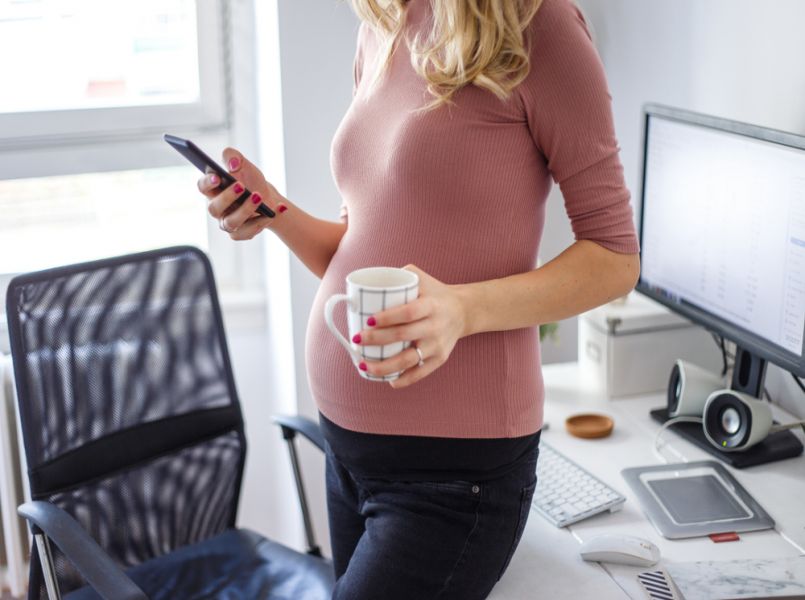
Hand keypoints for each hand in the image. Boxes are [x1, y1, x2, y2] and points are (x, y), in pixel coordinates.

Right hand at [196, 148, 287, 239]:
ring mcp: (227, 222)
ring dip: (246, 209)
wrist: (268, 198)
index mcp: (213, 189)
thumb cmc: (250, 181)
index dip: (207, 183)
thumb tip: (233, 163)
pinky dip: (262, 221)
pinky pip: (248, 231)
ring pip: (231, 221)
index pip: (203, 187)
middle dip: (228, 197)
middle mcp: (217, 208)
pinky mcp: (240, 233)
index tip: (217, 177)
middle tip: (242, 186)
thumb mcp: (244, 164)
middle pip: (214, 207)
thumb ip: (233, 157)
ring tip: (259, 197)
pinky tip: (272, 212)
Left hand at [353, 265, 468, 388]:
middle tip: (357, 339)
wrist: (463, 310)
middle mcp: (436, 326)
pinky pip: (421, 373)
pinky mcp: (440, 358)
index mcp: (431, 305)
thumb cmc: (434, 292)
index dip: (387, 318)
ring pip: (409, 360)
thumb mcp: (421, 278)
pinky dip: (404, 380)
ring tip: (364, 365)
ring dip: (384, 366)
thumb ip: (398, 276)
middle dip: (377, 340)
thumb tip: (368, 282)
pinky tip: (388, 381)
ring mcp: (438, 345)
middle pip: (403, 336)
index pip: (408, 312)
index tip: (368, 320)